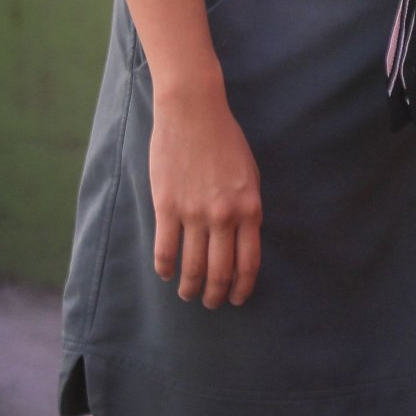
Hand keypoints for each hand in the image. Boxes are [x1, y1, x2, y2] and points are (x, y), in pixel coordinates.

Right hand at [149, 79, 263, 307]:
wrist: (194, 111)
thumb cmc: (224, 140)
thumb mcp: (249, 175)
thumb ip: (247, 210)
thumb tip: (242, 242)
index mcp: (250, 208)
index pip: (248, 263)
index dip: (242, 287)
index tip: (237, 298)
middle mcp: (224, 216)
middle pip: (220, 272)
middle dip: (216, 295)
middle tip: (211, 303)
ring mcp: (194, 213)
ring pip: (192, 267)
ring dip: (190, 288)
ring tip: (188, 294)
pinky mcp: (167, 206)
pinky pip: (166, 250)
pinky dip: (166, 269)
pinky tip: (166, 274)